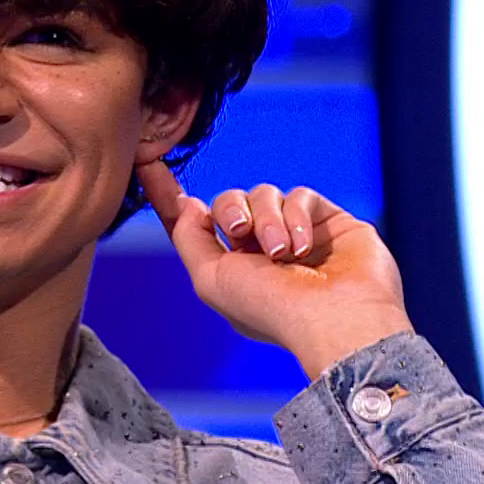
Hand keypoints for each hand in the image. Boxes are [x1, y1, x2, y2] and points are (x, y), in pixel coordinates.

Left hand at [136, 159, 413, 379]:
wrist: (333, 319)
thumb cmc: (270, 310)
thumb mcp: (210, 279)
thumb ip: (189, 238)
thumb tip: (188, 202)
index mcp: (233, 269)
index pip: (196, 224)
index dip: (171, 196)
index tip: (149, 164)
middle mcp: (262, 250)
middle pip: (230, 201)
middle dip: (231, 211)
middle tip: (241, 232)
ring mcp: (297, 234)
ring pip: (265, 194)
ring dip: (267, 220)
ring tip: (281, 253)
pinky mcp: (329, 221)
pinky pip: (301, 195)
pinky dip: (296, 215)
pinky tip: (302, 247)